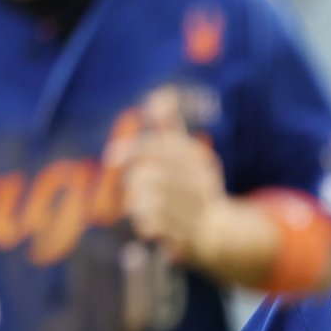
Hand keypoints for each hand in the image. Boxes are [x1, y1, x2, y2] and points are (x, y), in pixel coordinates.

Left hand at [106, 87, 229, 266]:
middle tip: (135, 189)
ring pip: (146, 201)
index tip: (110, 158)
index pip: (158, 149)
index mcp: (200, 160)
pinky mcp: (190, 236)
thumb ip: (170, 126)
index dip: (130, 150)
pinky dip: (144, 224)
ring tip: (145, 208)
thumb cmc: (195, 187)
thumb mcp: (186, 154)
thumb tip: (159, 94)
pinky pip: (152, 225)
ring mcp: (198, 212)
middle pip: (148, 176)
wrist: (220, 232)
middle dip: (135, 182)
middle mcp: (202, 184)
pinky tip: (151, 224)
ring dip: (138, 204)